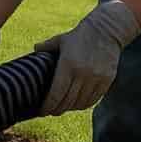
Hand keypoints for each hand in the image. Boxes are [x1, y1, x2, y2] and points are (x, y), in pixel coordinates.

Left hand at [34, 0, 140, 114]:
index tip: (41, 111)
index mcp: (68, 65)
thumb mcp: (61, 39)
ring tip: (63, 107)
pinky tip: (77, 103)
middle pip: (67, 102)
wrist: (106, 30)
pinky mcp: (107, 80)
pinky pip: (93, 99)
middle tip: (50, 111)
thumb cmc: (80, 36)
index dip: (47, 106)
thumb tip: (33, 50)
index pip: (56, 94)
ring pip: (80, 103)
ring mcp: (96, 78)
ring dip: (70, 108)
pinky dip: (83, 104)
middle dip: (56, 109)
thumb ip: (46, 47)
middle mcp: (82, 74)